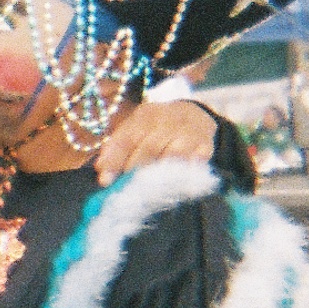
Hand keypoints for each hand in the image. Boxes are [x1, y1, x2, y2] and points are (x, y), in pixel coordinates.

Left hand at [93, 98, 217, 178]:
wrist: (194, 116)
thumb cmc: (156, 129)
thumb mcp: (135, 129)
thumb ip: (117, 148)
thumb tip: (102, 172)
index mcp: (145, 115)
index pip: (128, 137)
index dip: (115, 159)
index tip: (105, 181)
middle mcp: (167, 120)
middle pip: (150, 147)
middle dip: (136, 170)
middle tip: (127, 190)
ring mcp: (189, 131)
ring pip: (173, 154)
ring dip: (160, 174)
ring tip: (148, 191)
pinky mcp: (206, 144)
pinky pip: (196, 161)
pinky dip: (185, 173)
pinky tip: (175, 186)